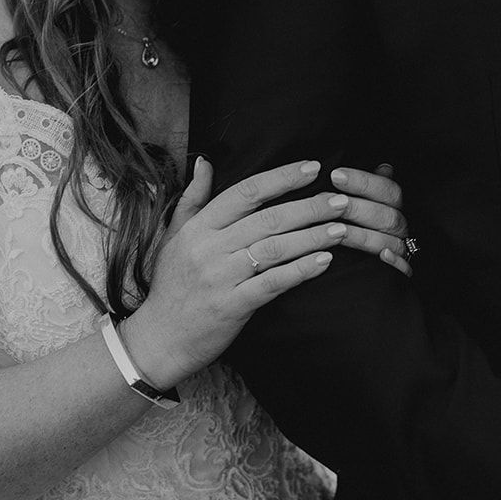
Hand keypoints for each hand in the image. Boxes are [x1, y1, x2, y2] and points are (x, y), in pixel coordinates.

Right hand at [124, 158, 403, 384]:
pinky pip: (273, 283)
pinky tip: (324, 261)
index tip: (314, 168)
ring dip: (312, 237)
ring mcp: (220, 277)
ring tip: (341, 229)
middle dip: (309, 206)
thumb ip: (193, 198)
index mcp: (199, 227)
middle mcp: (209, 247)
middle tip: (341, 200)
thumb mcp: (174, 236)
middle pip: (268, 218)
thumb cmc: (172, 285)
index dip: (282, 177)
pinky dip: (300, 270)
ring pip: (275, 249)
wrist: (159, 339)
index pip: (246, 191)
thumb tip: (206, 161)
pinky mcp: (232, 306)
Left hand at [330, 163, 414, 275]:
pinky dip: (396, 262)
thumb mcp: (364, 203)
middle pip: (387, 215)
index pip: (387, 189)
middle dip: (358, 208)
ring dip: (363, 235)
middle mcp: (400, 227)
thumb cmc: (359, 226)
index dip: (362, 181)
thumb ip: (369, 186)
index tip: (335, 175)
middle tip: (333, 201)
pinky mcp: (400, 273)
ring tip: (338, 230)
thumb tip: (384, 166)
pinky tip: (382, 256)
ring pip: (389, 241)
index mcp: (394, 207)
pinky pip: (405, 269)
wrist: (369, 271)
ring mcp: (401, 250)